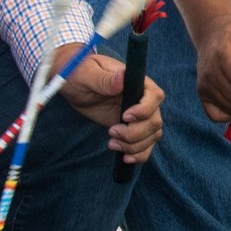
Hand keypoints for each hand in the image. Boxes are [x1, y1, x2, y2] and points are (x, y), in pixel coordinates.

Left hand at [54, 47, 165, 161]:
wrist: (75, 83)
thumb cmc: (80, 72)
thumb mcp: (87, 74)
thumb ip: (105, 78)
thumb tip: (122, 78)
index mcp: (137, 82)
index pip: (155, 96)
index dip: (145, 110)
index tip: (124, 117)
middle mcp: (143, 100)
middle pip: (154, 121)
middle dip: (135, 133)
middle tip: (111, 132)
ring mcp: (140, 116)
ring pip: (152, 136)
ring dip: (134, 146)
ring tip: (111, 144)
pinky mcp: (132, 129)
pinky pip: (146, 145)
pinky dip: (139, 155)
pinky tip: (124, 158)